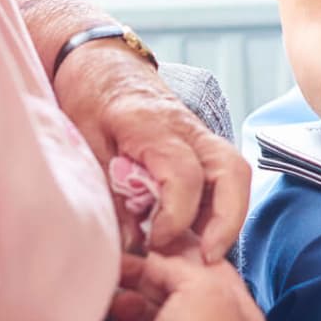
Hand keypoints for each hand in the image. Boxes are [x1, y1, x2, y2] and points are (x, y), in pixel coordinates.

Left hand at [55, 46, 250, 262]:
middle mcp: (187, 127)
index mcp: (154, 125)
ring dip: (227, 216)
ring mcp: (198, 133)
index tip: (155, 243)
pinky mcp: (199, 143)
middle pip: (232, 170)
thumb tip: (131, 243)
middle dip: (228, 220)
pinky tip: (193, 231)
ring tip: (202, 252)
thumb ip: (110, 192)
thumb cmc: (90, 96)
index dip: (176, 217)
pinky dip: (217, 206)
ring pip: (234, 173)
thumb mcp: (86, 143)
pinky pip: (222, 175)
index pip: (185, 175)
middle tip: (208, 258)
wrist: (100, 61)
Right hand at [97, 252, 265, 320]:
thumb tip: (158, 259)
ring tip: (116, 298)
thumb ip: (182, 264)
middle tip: (128, 265)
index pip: (217, 276)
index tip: (162, 244)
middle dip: (152, 281)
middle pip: (181, 299)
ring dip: (131, 306)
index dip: (187, 256)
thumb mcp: (200, 285)